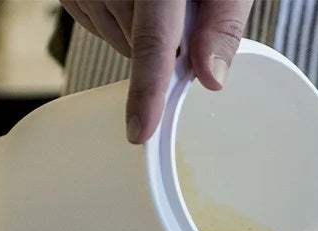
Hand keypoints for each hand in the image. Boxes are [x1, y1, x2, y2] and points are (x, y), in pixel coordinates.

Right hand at [60, 0, 253, 141]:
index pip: (151, 44)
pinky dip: (116, 18)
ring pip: (115, 39)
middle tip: (179, 7)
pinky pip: (94, 22)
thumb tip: (211, 79)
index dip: (147, 92)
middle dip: (165, 45)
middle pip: (137, 48)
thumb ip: (222, 25)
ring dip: (137, 30)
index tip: (140, 132)